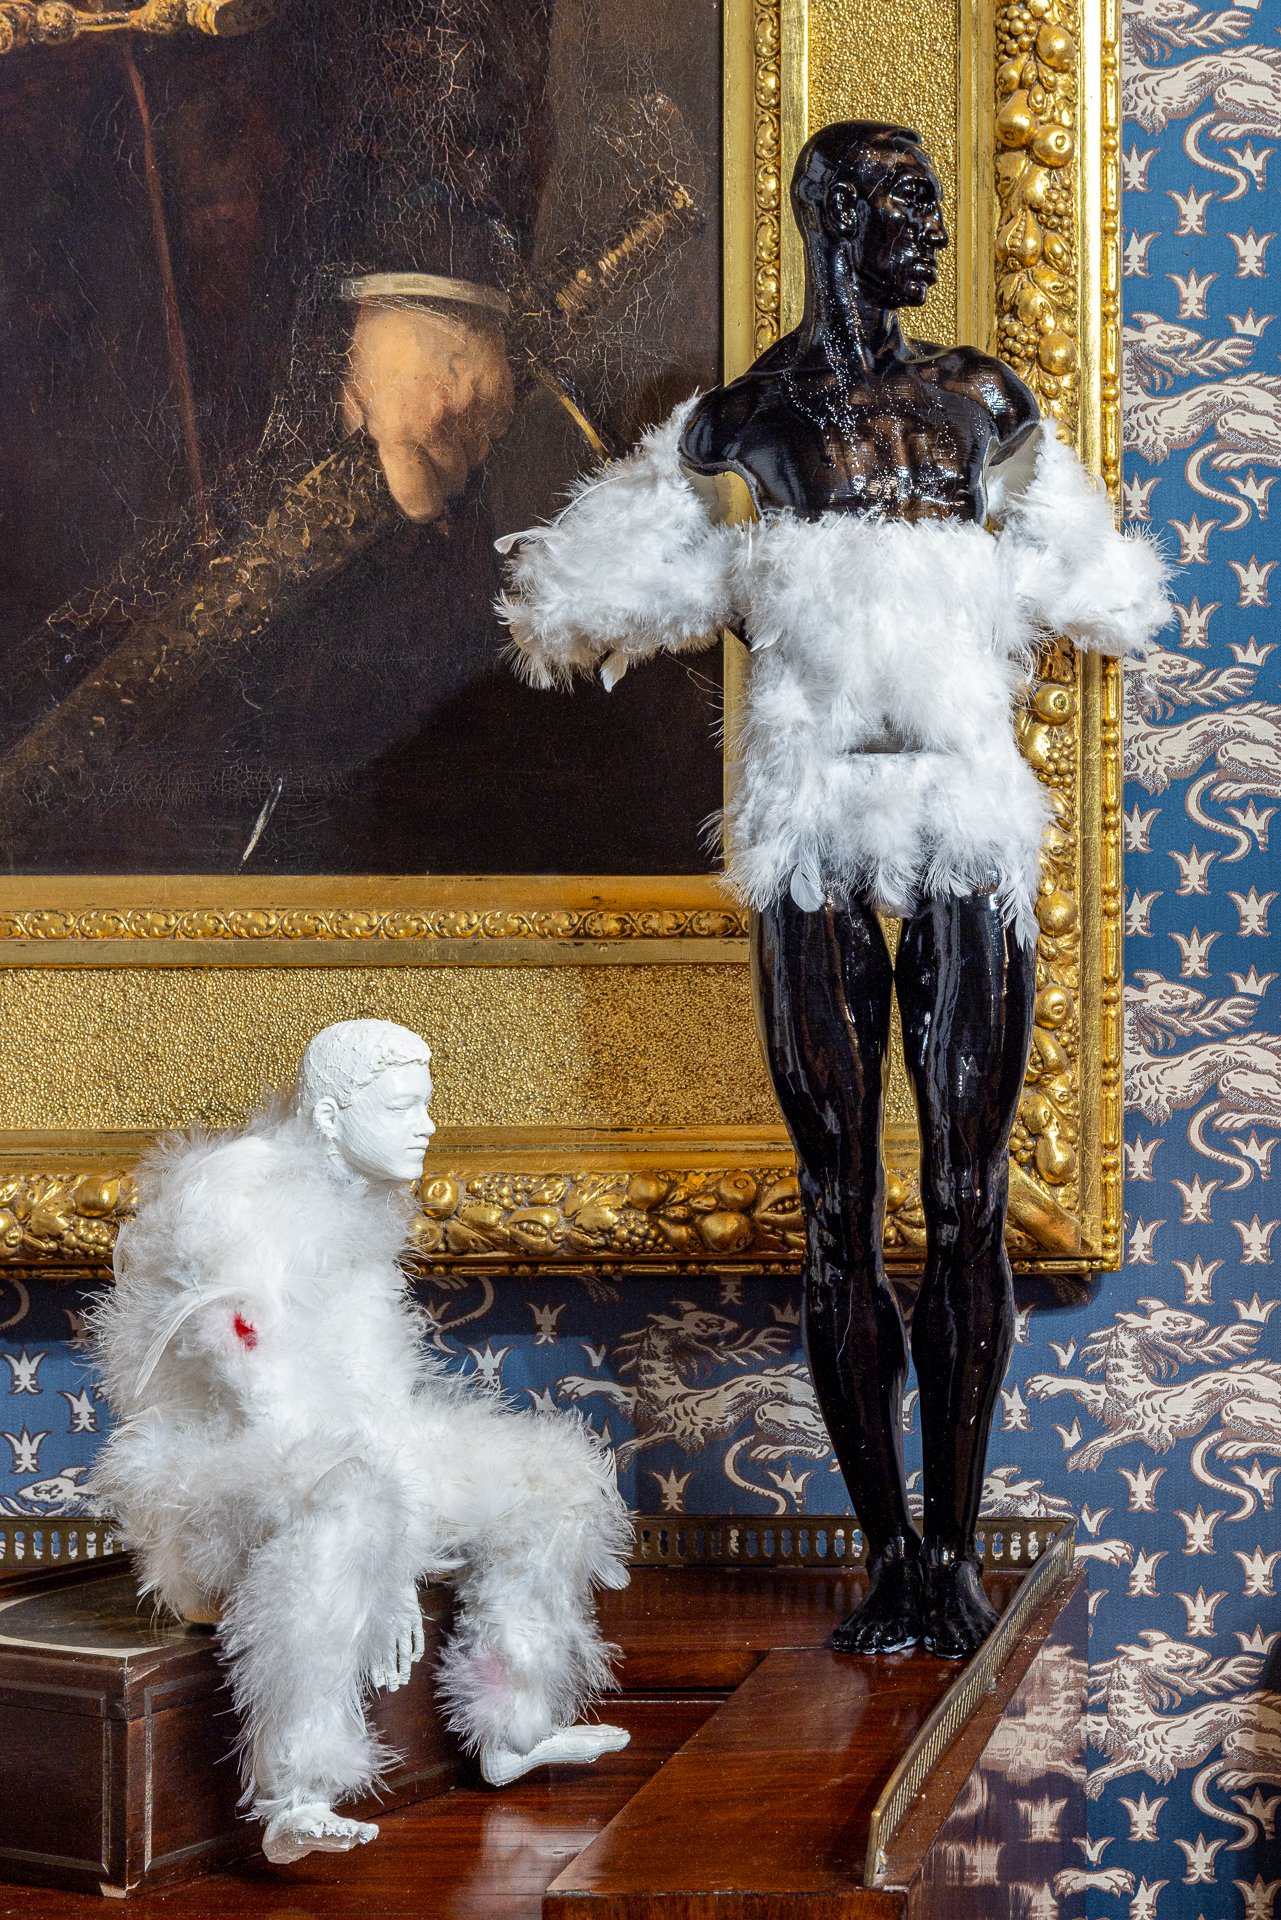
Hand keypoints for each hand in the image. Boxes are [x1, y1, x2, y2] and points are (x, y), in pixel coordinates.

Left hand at [341, 303, 515, 522]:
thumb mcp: (356, 380)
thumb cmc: (385, 333)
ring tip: (448, 421)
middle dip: (441, 476)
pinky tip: (467, 401)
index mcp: (399, 430)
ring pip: (476, 459)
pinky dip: (484, 425)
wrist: (429, 284)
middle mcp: (440, 430)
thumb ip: (360, 425)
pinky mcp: (500, 397)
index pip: (418, 500)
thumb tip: (363, 455)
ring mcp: (474, 415)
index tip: (419, 500)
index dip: (419, 506)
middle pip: (452, 483)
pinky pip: (496, 431)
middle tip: (430, 453)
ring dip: (463, 450)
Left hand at [369, 1585, 424, 1691]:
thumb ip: (369, 1635)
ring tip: (404, 1679)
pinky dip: (417, 1648)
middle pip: (392, 1657)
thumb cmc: (376, 1596)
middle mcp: (390, 1630)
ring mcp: (403, 1624)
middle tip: (394, 1687)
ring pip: (404, 1651)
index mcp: (377, 1631)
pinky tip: (416, 1659)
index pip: (379, 1657)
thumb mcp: (369, 1616)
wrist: (392, 1574)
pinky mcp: (414, 1617)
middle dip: (392, 1674)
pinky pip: (417, 1636)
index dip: (380, 1671)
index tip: (382, 1684)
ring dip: (404, 1666)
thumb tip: (368, 1655)